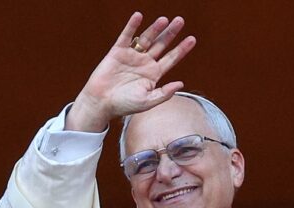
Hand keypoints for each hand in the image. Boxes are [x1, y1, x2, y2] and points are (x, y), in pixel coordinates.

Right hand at [66, 12, 195, 131]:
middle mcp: (144, 63)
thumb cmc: (124, 105)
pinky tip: (138, 16)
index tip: (192, 39)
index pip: (171, 59)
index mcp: (153, 74)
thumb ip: (164, 93)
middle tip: (180, 20)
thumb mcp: (147, 101)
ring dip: (155, 28)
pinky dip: (132, 26)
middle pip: (161, 45)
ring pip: (146, 38)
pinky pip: (126, 36)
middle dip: (171, 33)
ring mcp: (131, 56)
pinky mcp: (117, 52)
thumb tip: (181, 83)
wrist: (101, 102)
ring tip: (164, 20)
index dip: (181, 49)